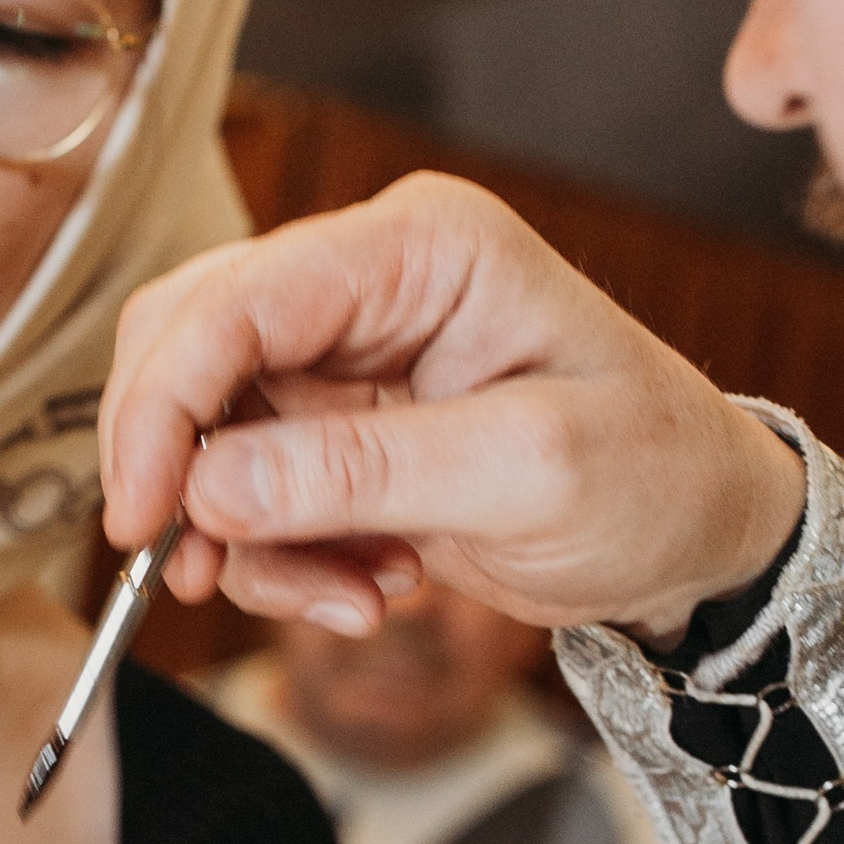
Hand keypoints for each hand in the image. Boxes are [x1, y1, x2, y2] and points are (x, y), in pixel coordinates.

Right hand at [96, 173, 808, 643]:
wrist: (700, 535)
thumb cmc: (652, 476)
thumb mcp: (525, 476)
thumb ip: (362, 473)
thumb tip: (208, 488)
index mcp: (420, 247)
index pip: (235, 299)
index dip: (162, 406)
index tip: (143, 518)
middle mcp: (368, 282)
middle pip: (190, 348)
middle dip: (183, 472)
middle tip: (200, 572)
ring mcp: (345, 357)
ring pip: (206, 434)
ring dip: (248, 538)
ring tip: (350, 596)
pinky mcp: (337, 430)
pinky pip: (249, 493)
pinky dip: (282, 559)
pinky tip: (365, 588)